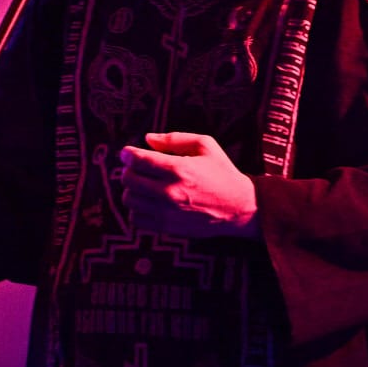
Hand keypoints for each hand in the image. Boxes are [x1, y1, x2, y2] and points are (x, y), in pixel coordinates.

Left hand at [118, 132, 259, 237]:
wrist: (239, 207)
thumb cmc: (222, 173)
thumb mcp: (205, 145)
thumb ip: (174, 139)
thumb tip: (147, 139)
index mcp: (179, 169)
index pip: (138, 160)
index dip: (128, 154)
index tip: (127, 153)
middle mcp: (170, 192)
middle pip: (129, 179)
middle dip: (128, 170)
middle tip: (136, 168)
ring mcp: (167, 212)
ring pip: (129, 199)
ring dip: (131, 190)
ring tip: (142, 185)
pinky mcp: (167, 228)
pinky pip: (136, 219)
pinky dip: (136, 210)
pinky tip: (147, 202)